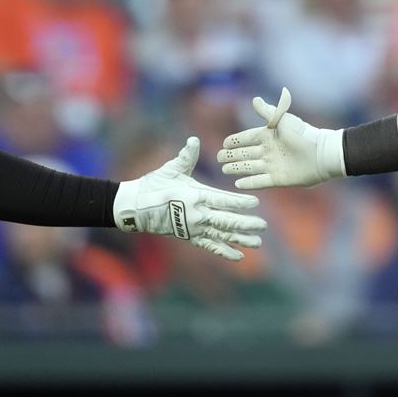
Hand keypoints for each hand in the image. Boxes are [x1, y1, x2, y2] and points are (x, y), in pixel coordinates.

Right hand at [113, 136, 266, 260]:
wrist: (134, 208)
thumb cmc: (153, 185)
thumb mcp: (171, 169)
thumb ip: (186, 157)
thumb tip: (194, 140)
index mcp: (194, 196)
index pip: (221, 200)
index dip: (239, 202)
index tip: (255, 202)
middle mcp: (196, 215)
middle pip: (226, 221)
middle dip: (246, 224)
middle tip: (263, 226)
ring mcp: (193, 228)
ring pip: (221, 235)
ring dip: (240, 239)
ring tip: (258, 243)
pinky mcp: (188, 237)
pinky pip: (209, 246)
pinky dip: (224, 251)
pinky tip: (239, 256)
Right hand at [217, 88, 345, 188]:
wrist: (321, 154)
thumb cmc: (303, 134)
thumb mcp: (283, 120)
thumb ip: (268, 112)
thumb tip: (254, 99)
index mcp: (269, 135)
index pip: (248, 138)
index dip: (236, 141)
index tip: (225, 143)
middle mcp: (269, 151)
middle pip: (246, 153)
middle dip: (232, 155)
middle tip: (219, 157)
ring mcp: (273, 165)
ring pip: (250, 167)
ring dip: (237, 168)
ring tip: (225, 169)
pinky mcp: (278, 179)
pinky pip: (260, 181)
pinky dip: (249, 183)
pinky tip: (238, 184)